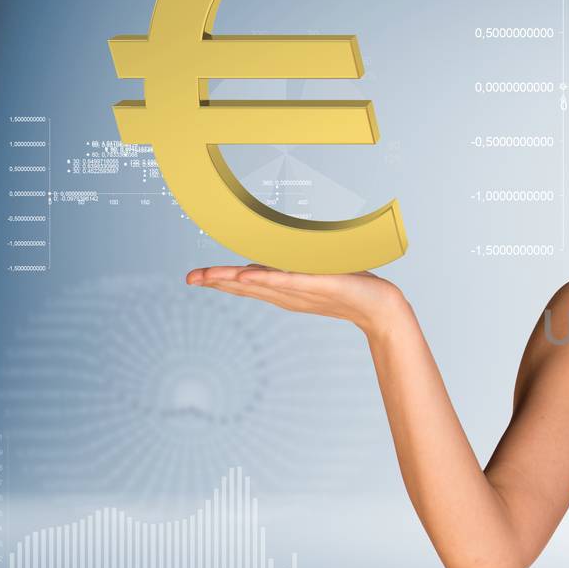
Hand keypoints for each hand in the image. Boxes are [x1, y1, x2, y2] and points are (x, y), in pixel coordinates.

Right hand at [187, 263, 408, 334]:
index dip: (219, 281)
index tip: (194, 278)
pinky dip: (267, 278)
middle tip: (189, 278)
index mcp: (285, 289)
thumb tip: (275, 261)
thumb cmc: (349, 288)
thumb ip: (295, 271)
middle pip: (246, 285)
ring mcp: (301, 289)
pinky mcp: (318, 284)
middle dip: (216, 281)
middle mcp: (288, 291)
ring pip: (261, 283)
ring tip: (207, 277)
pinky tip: (247, 276)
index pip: (246, 284)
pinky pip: (288, 281)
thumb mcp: (316, 277)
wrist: (379, 306)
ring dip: (233, 279)